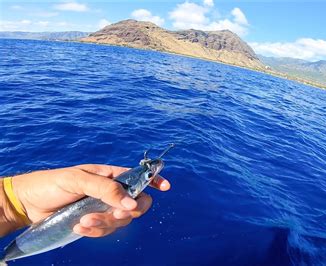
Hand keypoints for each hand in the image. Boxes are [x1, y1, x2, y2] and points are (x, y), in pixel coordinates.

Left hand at [3, 164, 169, 236]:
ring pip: (121, 221)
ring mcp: (104, 208)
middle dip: (127, 212)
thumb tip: (132, 204)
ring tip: (82, 221)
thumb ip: (106, 189)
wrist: (28, 203)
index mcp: (111, 175)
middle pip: (137, 204)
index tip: (166, 187)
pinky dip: (94, 231)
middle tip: (114, 215)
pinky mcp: (94, 223)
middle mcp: (112, 192)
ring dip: (104, 223)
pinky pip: (105, 231)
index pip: (138, 177)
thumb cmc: (52, 183)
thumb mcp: (78, 180)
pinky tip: (79, 227)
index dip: (154, 181)